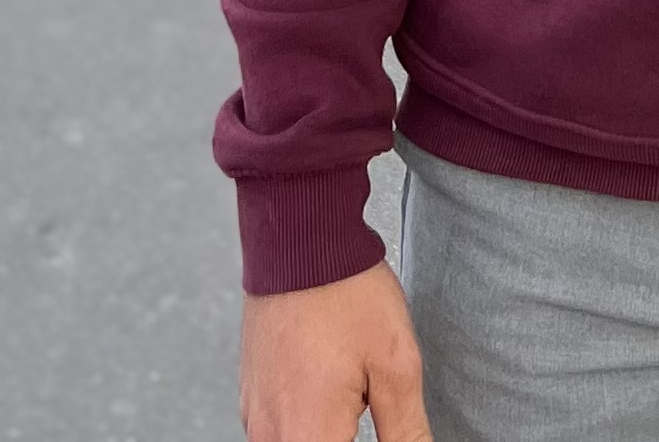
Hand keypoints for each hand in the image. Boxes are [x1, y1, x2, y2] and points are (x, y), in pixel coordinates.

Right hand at [240, 265, 429, 441]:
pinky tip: (330, 388)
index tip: (379, 422)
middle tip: (367, 400)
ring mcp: (256, 416)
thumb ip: (406, 431)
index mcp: (309, 434)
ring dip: (327, 431)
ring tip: (351, 390)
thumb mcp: (395, 364)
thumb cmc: (347, 293)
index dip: (367, 441)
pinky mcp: (251, 397)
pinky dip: (306, 423)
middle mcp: (272, 434)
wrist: (299, 236)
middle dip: (348, 434)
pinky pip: (278, 431)